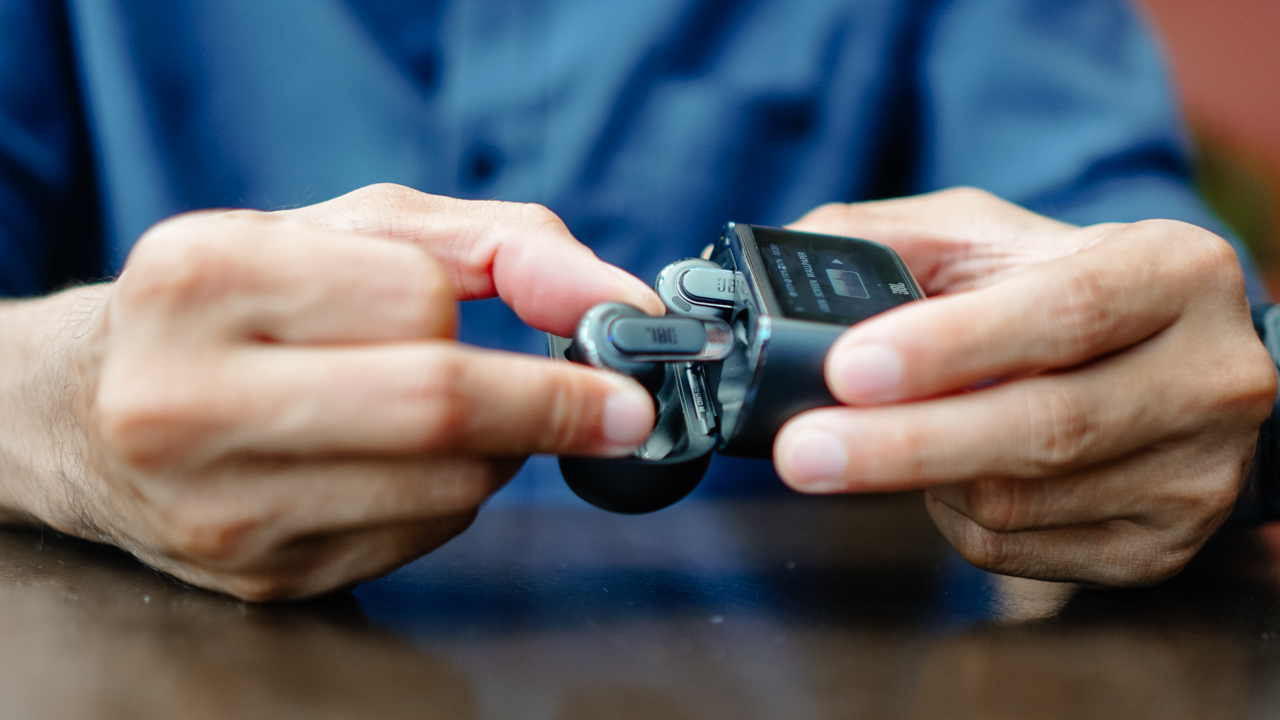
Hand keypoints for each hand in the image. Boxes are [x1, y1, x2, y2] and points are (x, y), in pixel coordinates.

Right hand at [0, 184, 662, 599]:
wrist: (85, 410)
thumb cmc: (234, 303)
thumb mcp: (347, 233)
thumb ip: (493, 244)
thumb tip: (615, 299)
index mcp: (200, 277)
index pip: (416, 298)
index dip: (509, 308)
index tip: (585, 322)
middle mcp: (187, 399)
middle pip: (433, 406)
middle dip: (558, 404)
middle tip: (623, 404)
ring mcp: (219, 505)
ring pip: (444, 484)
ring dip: (502, 450)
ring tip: (473, 414)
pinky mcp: (258, 576)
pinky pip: (418, 537)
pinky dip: (452, 495)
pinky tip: (404, 462)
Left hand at [773, 188, 1276, 585]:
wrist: (1155, 360)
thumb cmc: (1052, 289)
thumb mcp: (980, 236)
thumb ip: (887, 242)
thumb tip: (781, 277)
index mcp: (1173, 271)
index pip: (1067, 312)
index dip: (953, 348)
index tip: (850, 369)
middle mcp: (1210, 374)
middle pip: (1047, 428)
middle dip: (903, 445)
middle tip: (803, 450)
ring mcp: (1197, 473)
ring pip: (1020, 502)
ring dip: (923, 478)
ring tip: (893, 434)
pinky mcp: (1161, 546)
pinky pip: (1018, 551)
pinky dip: (952, 517)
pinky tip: (950, 476)